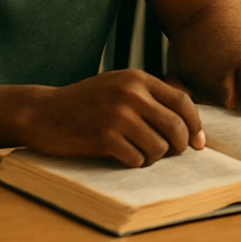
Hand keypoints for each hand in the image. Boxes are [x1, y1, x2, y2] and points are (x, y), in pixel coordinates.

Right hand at [19, 70, 204, 167]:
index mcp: (138, 79)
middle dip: (181, 145)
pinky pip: (137, 158)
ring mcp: (118, 116)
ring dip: (156, 156)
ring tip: (144, 154)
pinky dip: (137, 163)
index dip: (195, 124)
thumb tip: (186, 120)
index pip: (183, 101)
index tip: (199, 140)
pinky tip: (126, 158)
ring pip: (159, 146)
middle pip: (176, 126)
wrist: (41, 112)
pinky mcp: (103, 137)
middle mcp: (131, 94)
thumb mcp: (119, 85)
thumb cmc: (85, 102)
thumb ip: (149, 95)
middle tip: (175, 153)